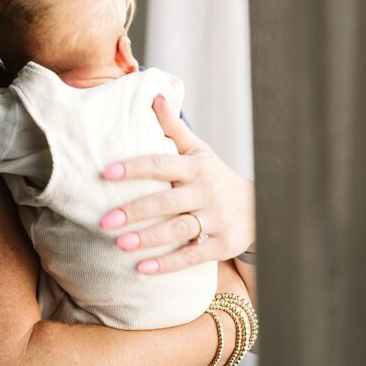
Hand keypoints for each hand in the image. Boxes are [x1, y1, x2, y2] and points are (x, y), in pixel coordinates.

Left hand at [100, 95, 254, 273]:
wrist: (261, 207)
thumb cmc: (217, 177)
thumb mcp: (200, 152)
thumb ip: (175, 129)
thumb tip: (155, 95)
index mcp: (197, 167)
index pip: (162, 164)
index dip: (134, 168)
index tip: (106, 173)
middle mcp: (207, 192)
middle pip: (167, 201)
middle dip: (135, 211)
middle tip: (105, 220)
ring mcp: (217, 219)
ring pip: (179, 229)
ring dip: (149, 238)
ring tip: (120, 244)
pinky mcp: (223, 245)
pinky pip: (192, 255)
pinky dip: (167, 264)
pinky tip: (143, 270)